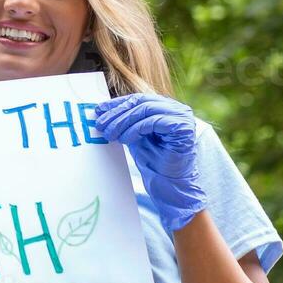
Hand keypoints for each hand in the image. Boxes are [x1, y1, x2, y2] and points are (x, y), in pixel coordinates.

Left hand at [95, 93, 206, 232]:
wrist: (168, 183)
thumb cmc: (153, 160)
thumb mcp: (134, 135)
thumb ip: (124, 121)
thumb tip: (101, 110)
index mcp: (166, 107)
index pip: (138, 99)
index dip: (117, 104)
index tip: (99, 110)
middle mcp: (177, 109)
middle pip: (141, 102)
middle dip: (118, 113)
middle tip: (101, 124)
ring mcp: (182, 117)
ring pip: (146, 109)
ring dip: (123, 122)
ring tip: (110, 134)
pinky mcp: (183, 127)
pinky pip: (154, 121)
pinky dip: (136, 129)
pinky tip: (125, 139)